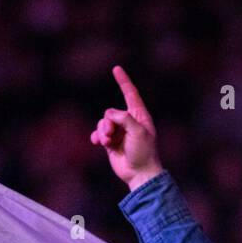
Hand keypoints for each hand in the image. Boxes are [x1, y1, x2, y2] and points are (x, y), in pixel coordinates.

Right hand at [90, 66, 162, 190]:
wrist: (139, 174)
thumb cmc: (143, 152)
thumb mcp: (138, 131)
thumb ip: (124, 118)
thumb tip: (109, 115)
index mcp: (139, 116)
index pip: (130, 94)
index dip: (123, 81)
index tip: (116, 69)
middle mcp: (128, 122)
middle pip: (110, 112)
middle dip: (108, 123)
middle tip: (111, 136)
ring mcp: (119, 132)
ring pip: (102, 123)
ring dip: (102, 132)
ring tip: (108, 143)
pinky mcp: (111, 143)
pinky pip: (98, 134)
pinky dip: (97, 137)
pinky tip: (98, 143)